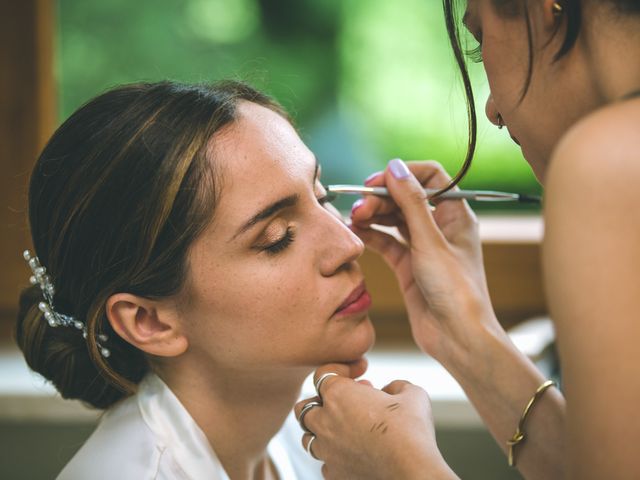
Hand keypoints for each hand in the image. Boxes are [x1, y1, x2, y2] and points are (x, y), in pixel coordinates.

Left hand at [294, 364, 456, 479]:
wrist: (412, 470)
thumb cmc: (411, 429)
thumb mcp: (411, 393)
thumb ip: (395, 386)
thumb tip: (390, 391)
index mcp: (338, 394)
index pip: (322, 374)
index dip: (340, 371)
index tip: (358, 376)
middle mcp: (324, 421)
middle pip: (304, 408)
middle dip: (320, 403)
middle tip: (345, 405)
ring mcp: (326, 450)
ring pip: (309, 438)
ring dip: (324, 432)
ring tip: (346, 432)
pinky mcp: (334, 473)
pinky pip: (326, 463)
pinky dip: (335, 457)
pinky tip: (354, 455)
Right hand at [351, 160, 501, 370]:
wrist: (457, 337)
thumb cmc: (456, 290)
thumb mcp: (430, 242)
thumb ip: (411, 203)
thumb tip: (394, 167)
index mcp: (456, 214)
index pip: (429, 177)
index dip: (402, 175)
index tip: (377, 183)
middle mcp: (440, 227)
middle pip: (406, 198)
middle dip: (381, 198)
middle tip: (358, 207)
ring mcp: (423, 247)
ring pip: (394, 219)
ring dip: (373, 215)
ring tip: (353, 219)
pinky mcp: (409, 266)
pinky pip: (387, 242)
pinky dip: (371, 235)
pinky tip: (355, 233)